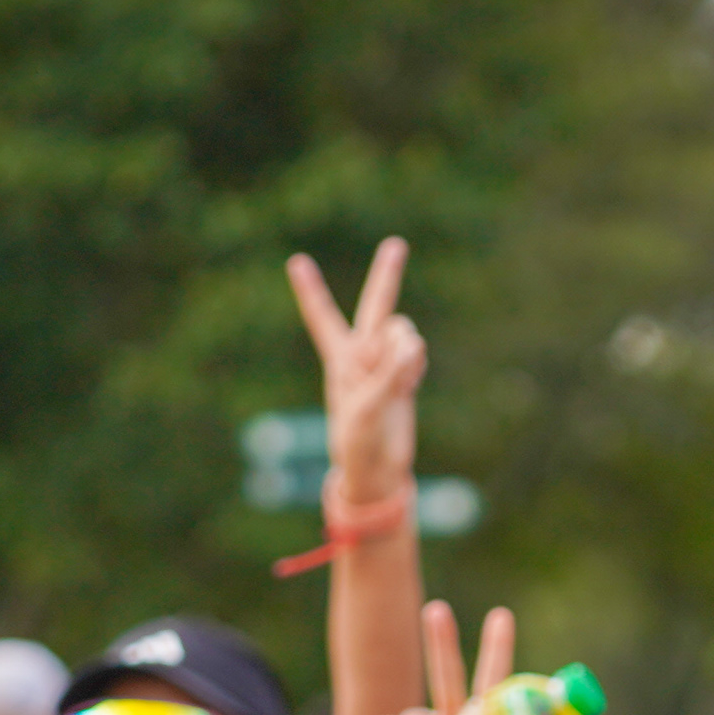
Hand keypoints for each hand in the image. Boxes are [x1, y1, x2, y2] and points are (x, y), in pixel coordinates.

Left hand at [288, 238, 425, 500]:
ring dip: (403, 350)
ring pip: (403, 332)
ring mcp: (387, 363)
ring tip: (398, 382)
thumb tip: (414, 340)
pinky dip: (416, 364)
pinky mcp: (408, 377)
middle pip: (376, 306)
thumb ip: (391, 371)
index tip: (296, 262)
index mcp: (339, 359)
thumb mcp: (368, 405)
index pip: (322, 317)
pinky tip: (410, 384)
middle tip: (397, 244)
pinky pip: (417, 354)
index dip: (310, 290)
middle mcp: (363, 354)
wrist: (377, 470)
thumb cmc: (358, 440)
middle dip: (387, 275)